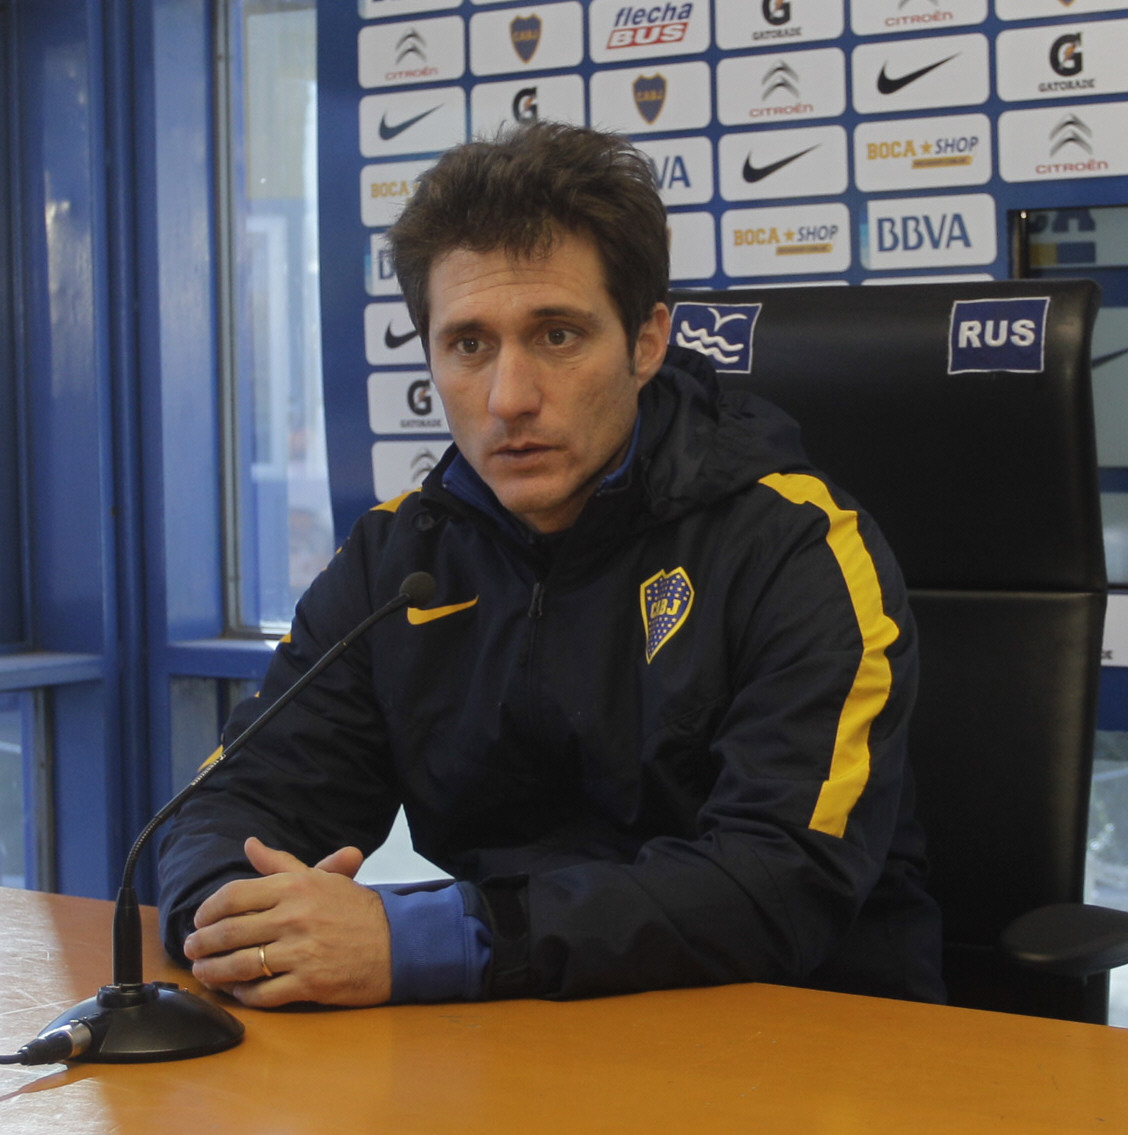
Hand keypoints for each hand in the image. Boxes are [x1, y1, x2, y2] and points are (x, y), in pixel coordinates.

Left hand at [182, 836, 391, 1008]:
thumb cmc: (357, 909)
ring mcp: (300, 953)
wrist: (398, 942)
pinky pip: (263, 994)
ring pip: (240, 965)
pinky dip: (244, 995)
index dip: (208, 910)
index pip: (235, 896)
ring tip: (204, 973)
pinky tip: (237, 991)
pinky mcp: (308, 985)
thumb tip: (249, 844)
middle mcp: (294, 918)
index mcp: (295, 887)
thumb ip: (281, 864)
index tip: (199, 919)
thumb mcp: (321, 879)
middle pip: (230, 932)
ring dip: (213, 972)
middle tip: (191, 949)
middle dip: (202, 944)